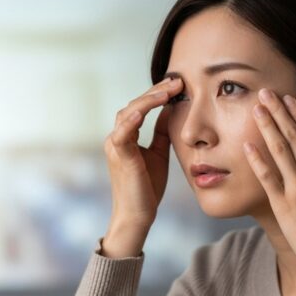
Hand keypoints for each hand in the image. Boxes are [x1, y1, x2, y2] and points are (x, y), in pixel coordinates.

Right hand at [100, 77, 182, 255]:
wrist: (138, 215)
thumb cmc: (147, 188)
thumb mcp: (158, 153)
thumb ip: (162, 132)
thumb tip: (172, 109)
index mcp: (126, 136)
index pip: (140, 107)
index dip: (158, 94)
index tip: (179, 84)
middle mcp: (116, 137)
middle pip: (134, 104)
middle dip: (156, 91)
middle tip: (179, 81)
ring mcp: (115, 146)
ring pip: (128, 112)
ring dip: (149, 99)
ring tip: (169, 90)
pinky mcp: (120, 156)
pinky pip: (123, 132)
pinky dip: (133, 119)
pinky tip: (146, 109)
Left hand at [243, 88, 295, 295]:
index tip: (288, 98)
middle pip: (293, 136)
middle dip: (278, 112)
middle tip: (265, 93)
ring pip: (279, 151)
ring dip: (266, 127)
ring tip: (255, 109)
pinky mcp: (282, 205)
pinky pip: (267, 178)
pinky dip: (257, 159)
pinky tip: (247, 144)